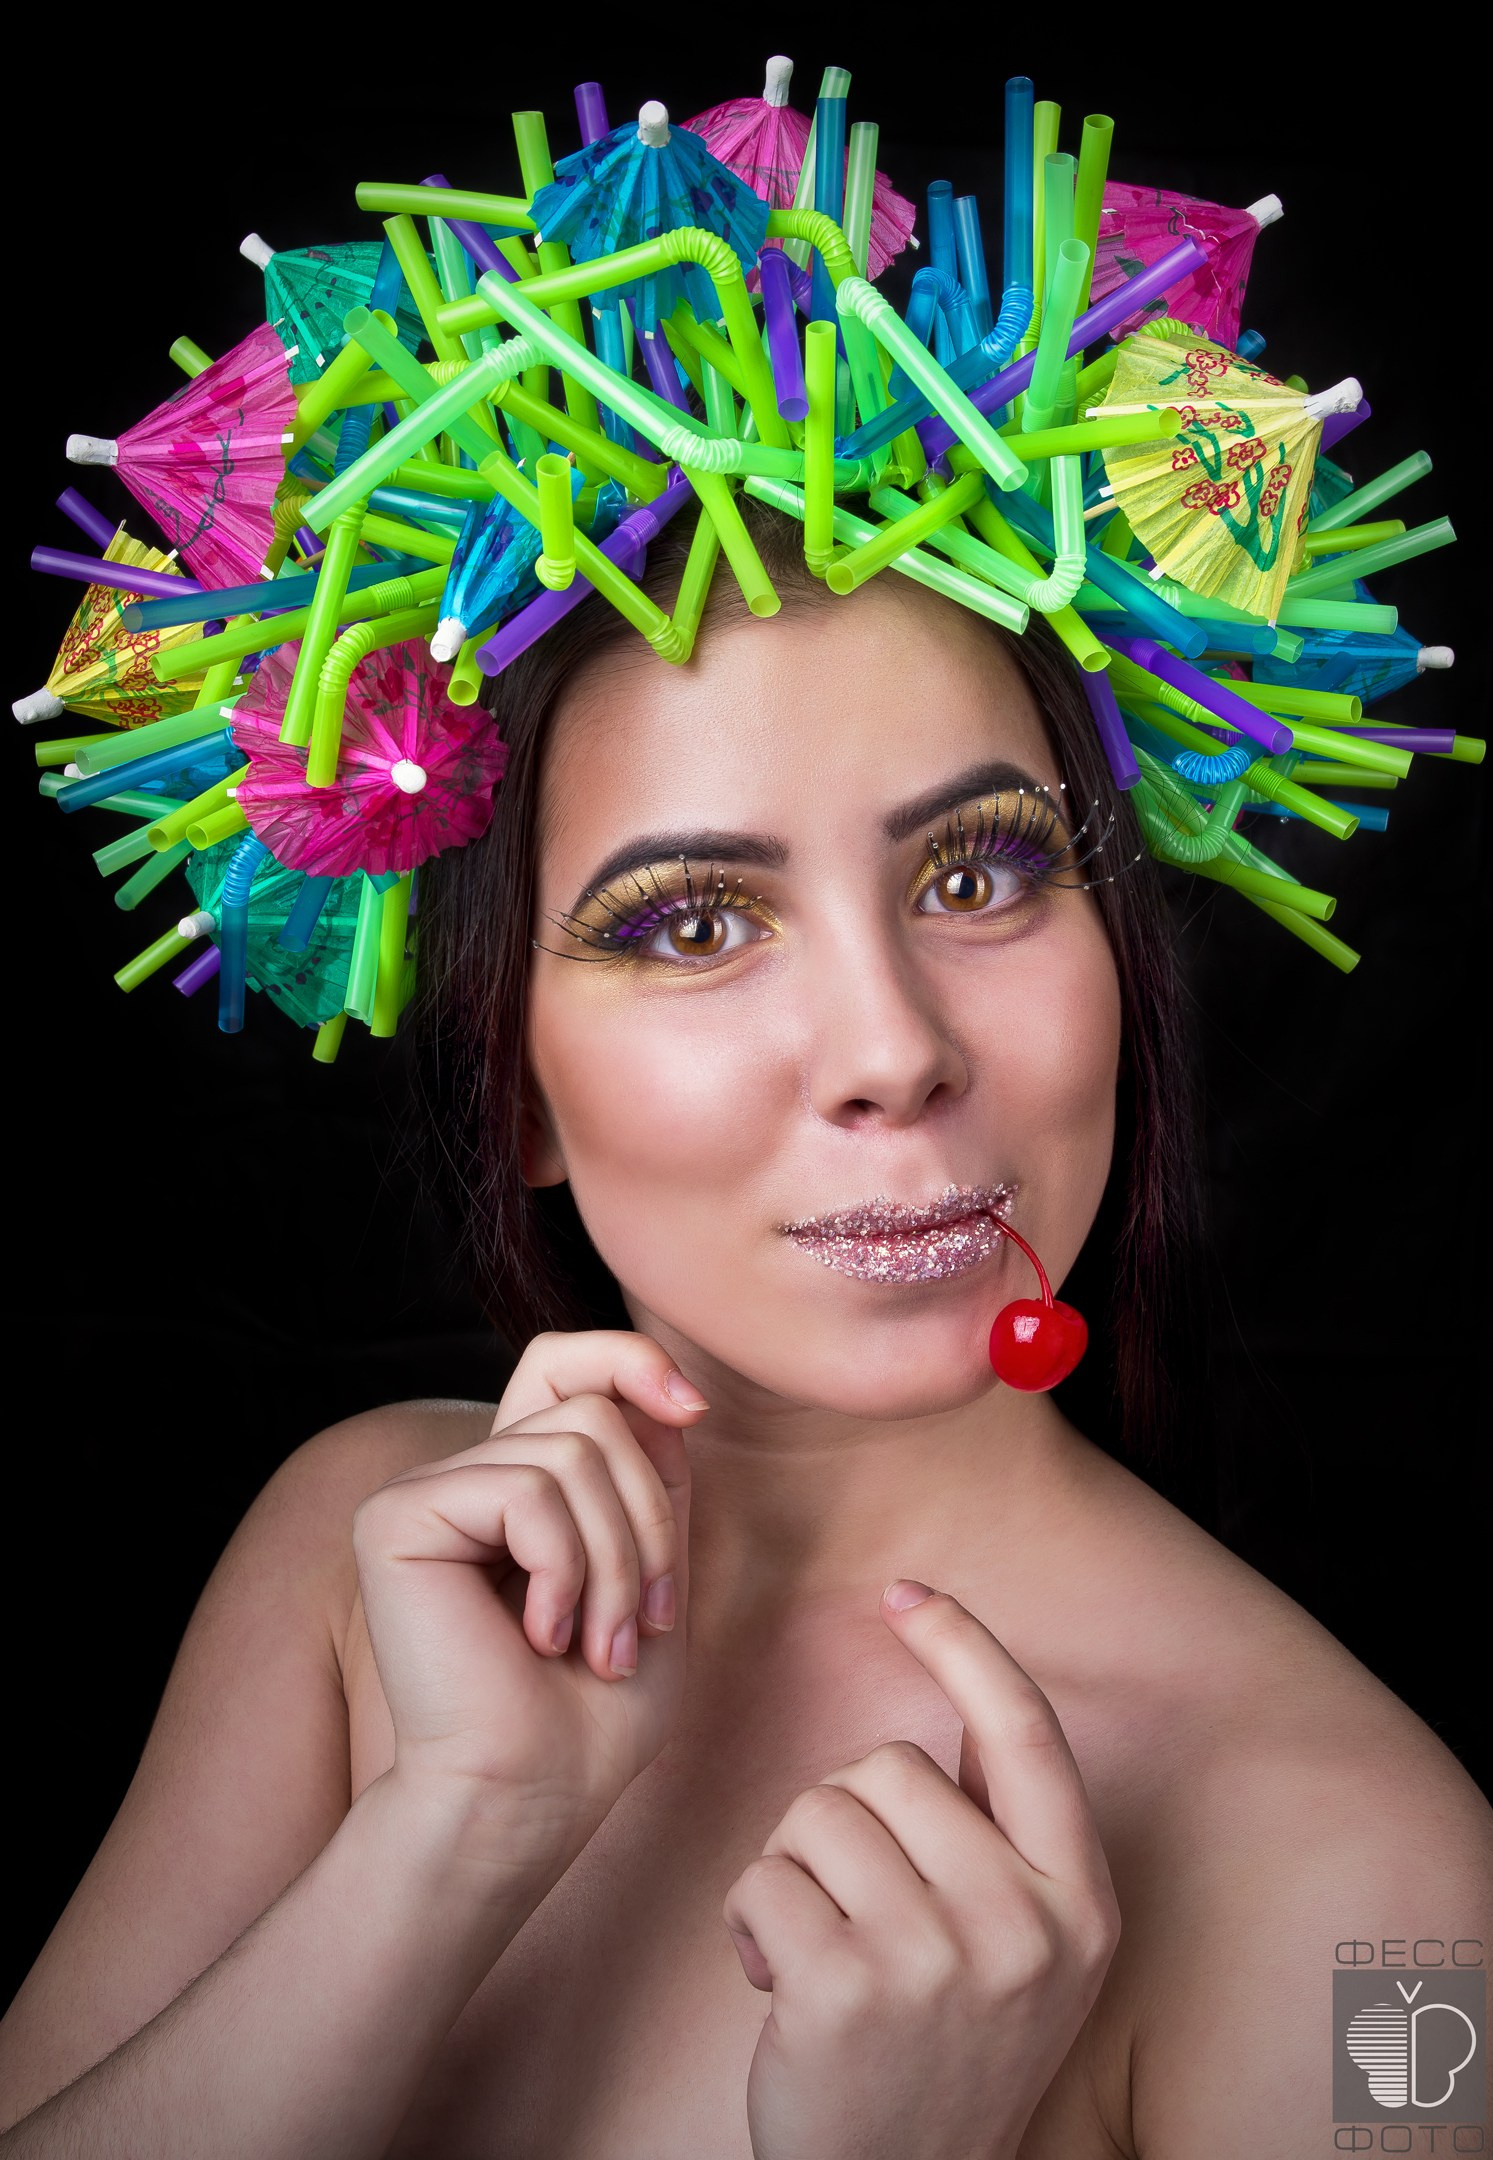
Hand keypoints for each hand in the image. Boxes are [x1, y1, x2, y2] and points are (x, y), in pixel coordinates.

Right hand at [352, 1330, 704, 1872]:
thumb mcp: (651, 1581)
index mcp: (516, 1488)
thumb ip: (653, 1488)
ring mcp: (425, 1493)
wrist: (524, 1804)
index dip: (630, 1361)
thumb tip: (664, 1398)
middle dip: (647, 1520)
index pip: (564, 1364)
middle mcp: (466, 1477)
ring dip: (616, 1559)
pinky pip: (526, 1488)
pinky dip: (564, 1566)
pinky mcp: (397, 1517)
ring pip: (573, 1451)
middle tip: (640, 1625)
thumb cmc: (588, 1724)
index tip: (693, 1409)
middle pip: (594, 1414)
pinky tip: (538, 1637)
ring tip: (597, 1646)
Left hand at [720, 1584, 1120, 2159]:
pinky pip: (763, 1877)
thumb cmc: (943, 2051)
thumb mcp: (1022, 1949)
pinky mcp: (849, 1987)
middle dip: (845, 1821)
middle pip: (887, 1765)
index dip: (966, 1645)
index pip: (1026, 1731)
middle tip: (856, 1914)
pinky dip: (748, 1921)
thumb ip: (1000, 1837)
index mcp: (1081, 1899)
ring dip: (792, 1870)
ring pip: (816, 1812)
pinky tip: (779, 1987)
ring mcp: (940, 1956)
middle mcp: (1025, 1922)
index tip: (906, 1592)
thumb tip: (955, 1707)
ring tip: (820, 1954)